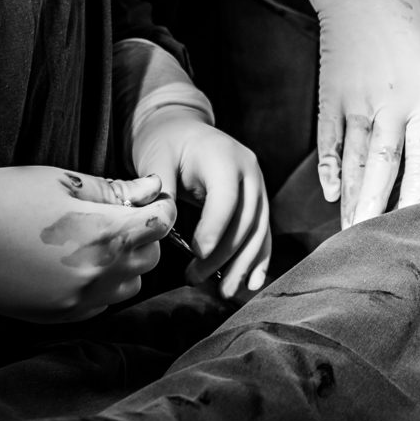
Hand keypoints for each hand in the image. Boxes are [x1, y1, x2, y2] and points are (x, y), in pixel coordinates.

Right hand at [0, 167, 172, 322]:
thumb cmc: (4, 200)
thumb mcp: (64, 182)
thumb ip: (115, 190)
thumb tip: (151, 187)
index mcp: (106, 234)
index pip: (163, 224)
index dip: (162, 207)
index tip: (152, 200)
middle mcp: (100, 273)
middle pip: (151, 257)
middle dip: (145, 235)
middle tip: (123, 218)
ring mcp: (80, 299)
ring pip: (131, 284)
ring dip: (126, 263)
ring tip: (99, 243)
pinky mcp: (61, 315)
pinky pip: (102, 303)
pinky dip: (102, 285)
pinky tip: (79, 265)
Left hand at [132, 110, 269, 296]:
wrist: (183, 127)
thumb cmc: (167, 143)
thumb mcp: (156, 158)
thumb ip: (161, 190)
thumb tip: (163, 224)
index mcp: (225, 158)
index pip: (227, 199)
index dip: (215, 229)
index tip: (198, 254)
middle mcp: (250, 172)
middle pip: (246, 220)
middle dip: (225, 256)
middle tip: (196, 279)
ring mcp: (258, 186)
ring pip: (259, 231)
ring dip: (243, 264)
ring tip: (226, 293)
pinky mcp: (257, 200)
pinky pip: (262, 232)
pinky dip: (258, 258)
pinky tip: (251, 281)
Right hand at [300, 0, 419, 228]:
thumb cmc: (409, 16)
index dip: (419, 189)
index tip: (417, 222)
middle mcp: (388, 104)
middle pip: (382, 165)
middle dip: (377, 207)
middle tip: (371, 243)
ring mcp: (355, 103)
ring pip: (352, 160)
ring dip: (353, 198)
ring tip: (351, 232)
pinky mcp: (330, 97)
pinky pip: (328, 141)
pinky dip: (328, 168)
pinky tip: (332, 193)